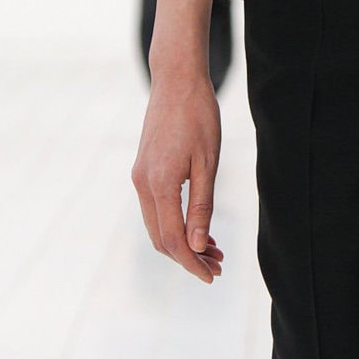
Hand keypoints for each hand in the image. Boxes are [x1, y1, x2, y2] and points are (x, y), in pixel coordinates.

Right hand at [132, 63, 222, 280]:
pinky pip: (157, 208)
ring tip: (214, 250)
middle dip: (188, 257)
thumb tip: (196, 246)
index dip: (192, 264)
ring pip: (157, 225)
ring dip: (182, 242)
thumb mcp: (208, 164)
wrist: (176, 81)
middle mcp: (143, 185)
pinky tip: (198, 227)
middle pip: (161, 239)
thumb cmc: (198, 117)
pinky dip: (175, 224)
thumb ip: (201, 207)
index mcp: (159, 185)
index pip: (173, 240)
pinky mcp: (143, 170)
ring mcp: (140, 177)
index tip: (213, 276)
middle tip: (219, 265)